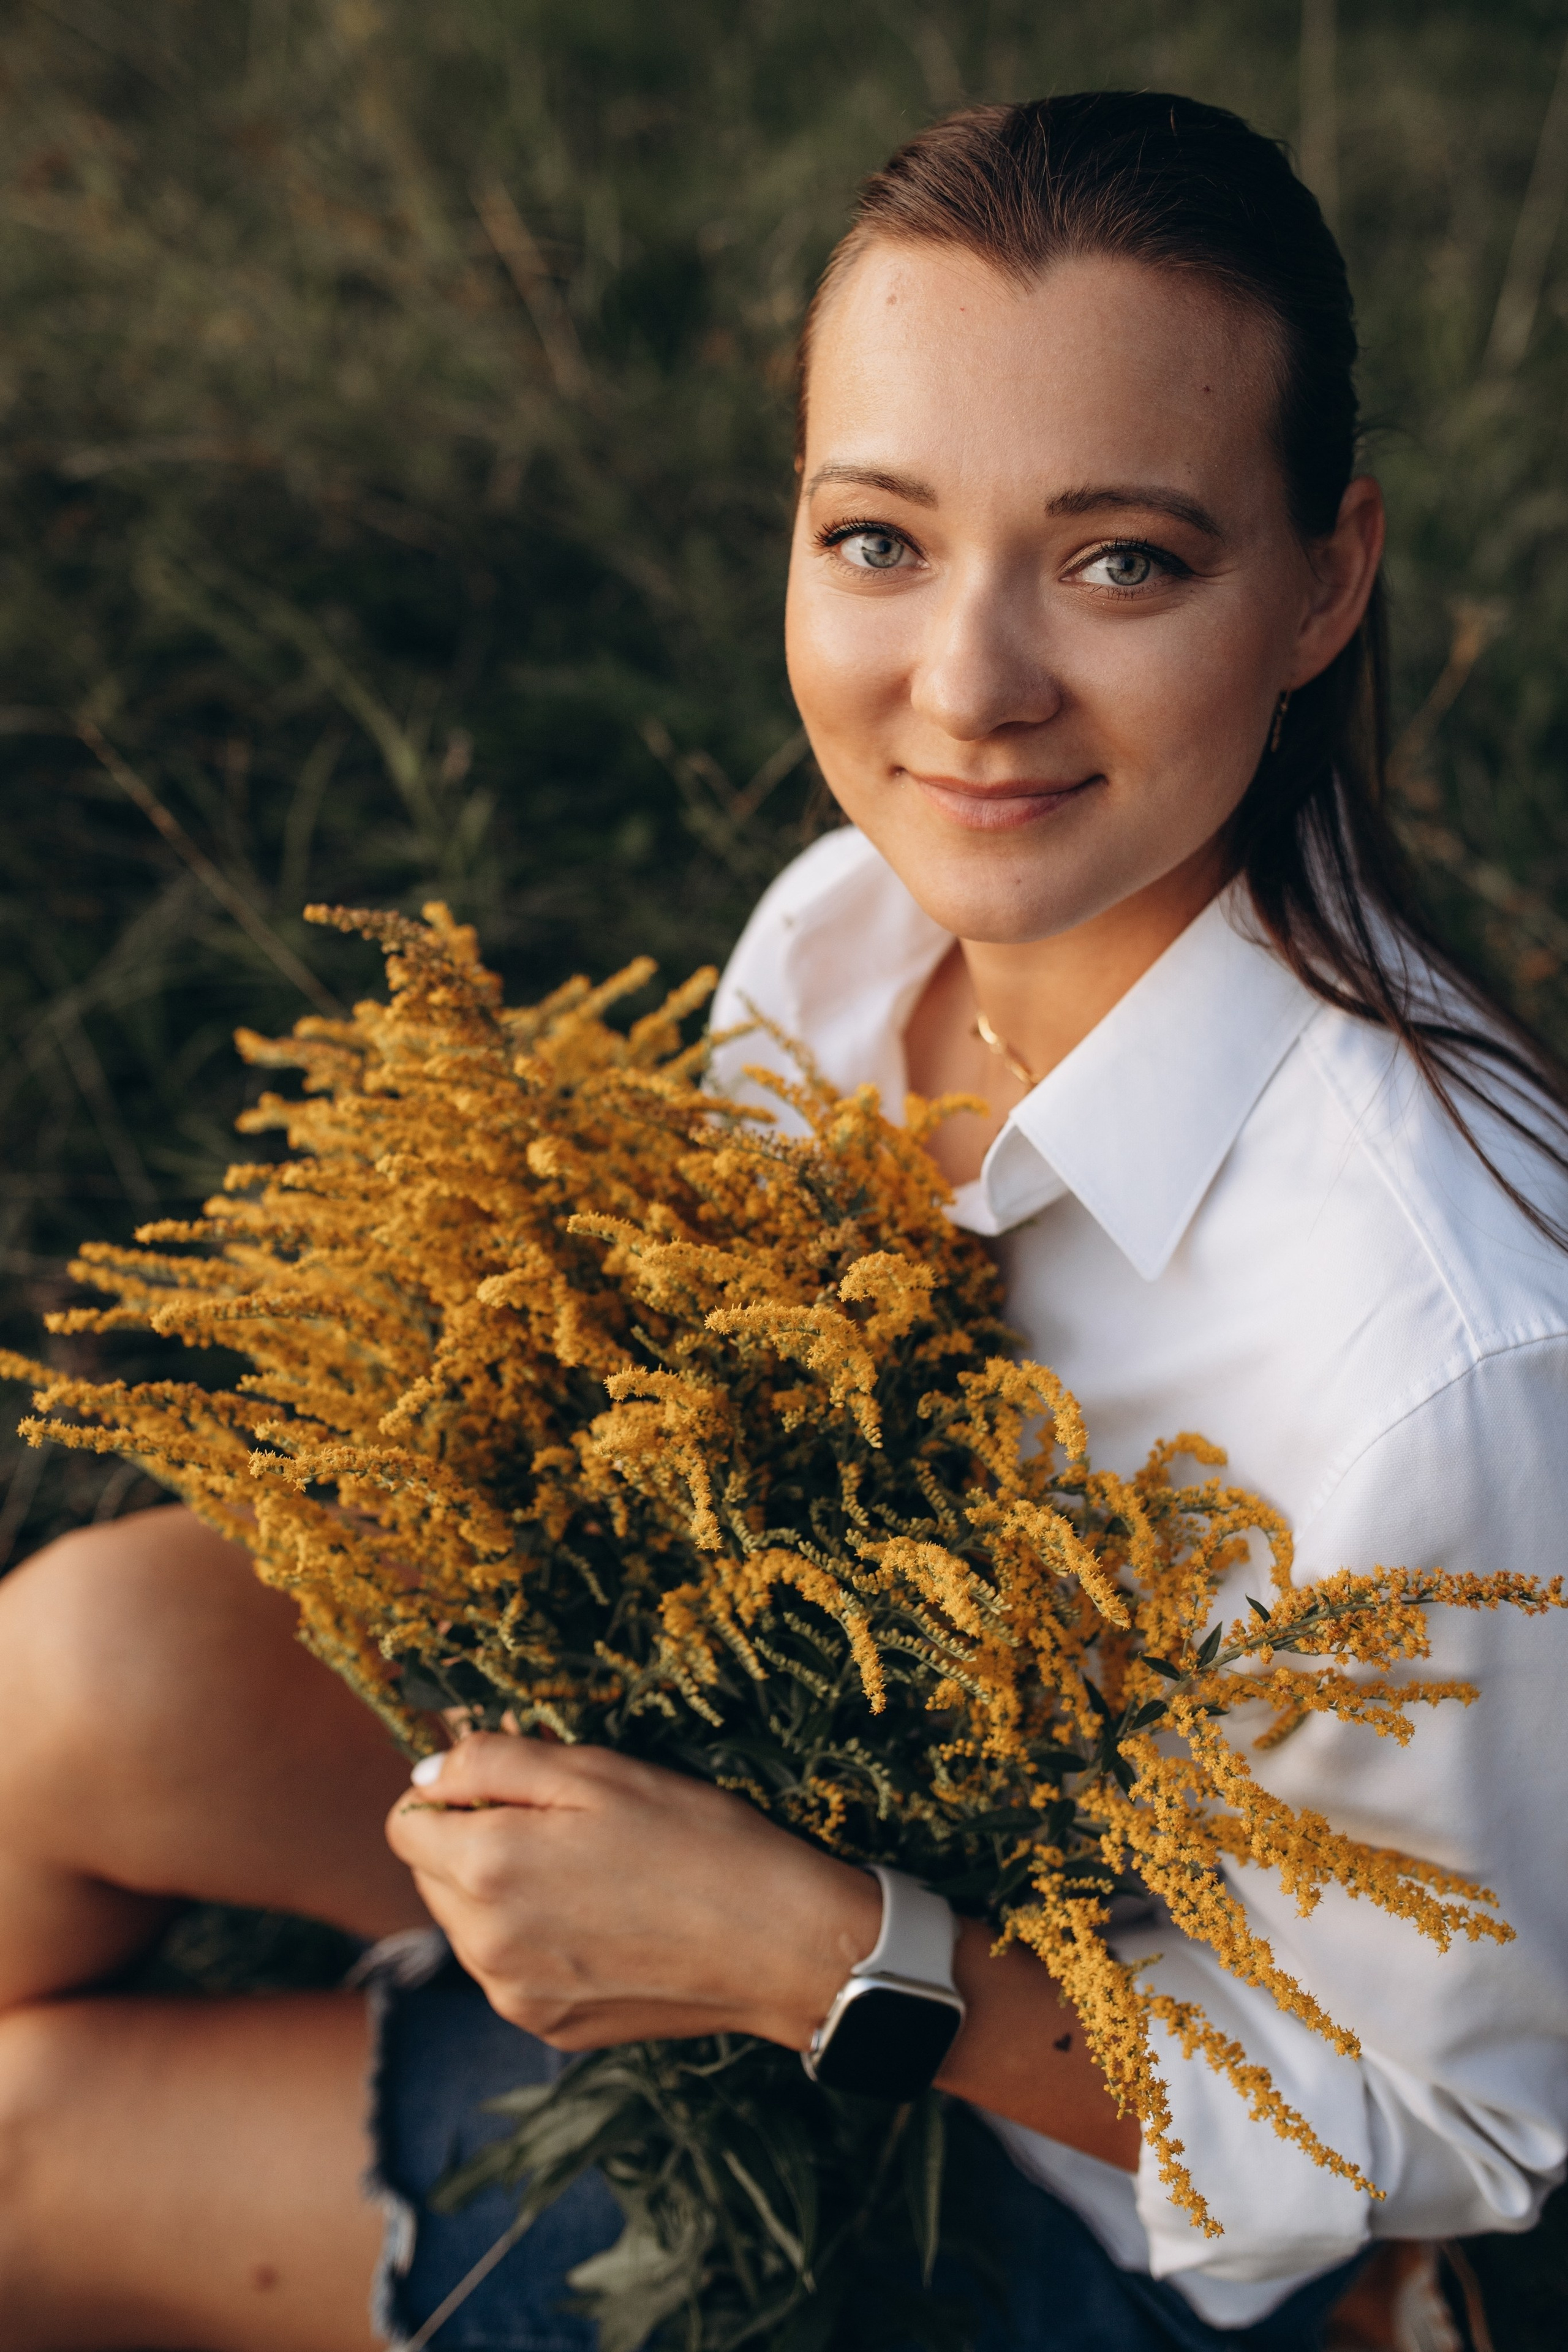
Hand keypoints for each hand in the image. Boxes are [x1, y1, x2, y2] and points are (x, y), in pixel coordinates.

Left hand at [385, 1735, 880, 2050]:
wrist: (779, 1944)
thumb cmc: (697, 1839)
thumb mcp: (598, 1771)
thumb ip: (494, 1762)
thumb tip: (426, 1773)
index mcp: (488, 1868)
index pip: (405, 1822)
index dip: (450, 1793)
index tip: (509, 1785)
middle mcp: (484, 1944)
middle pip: (431, 1876)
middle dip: (473, 1841)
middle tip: (562, 1824)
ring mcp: (515, 1996)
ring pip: (469, 1926)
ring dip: (502, 1893)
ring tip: (589, 1874)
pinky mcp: (550, 2027)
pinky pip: (510, 1971)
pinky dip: (536, 1941)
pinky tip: (604, 1921)